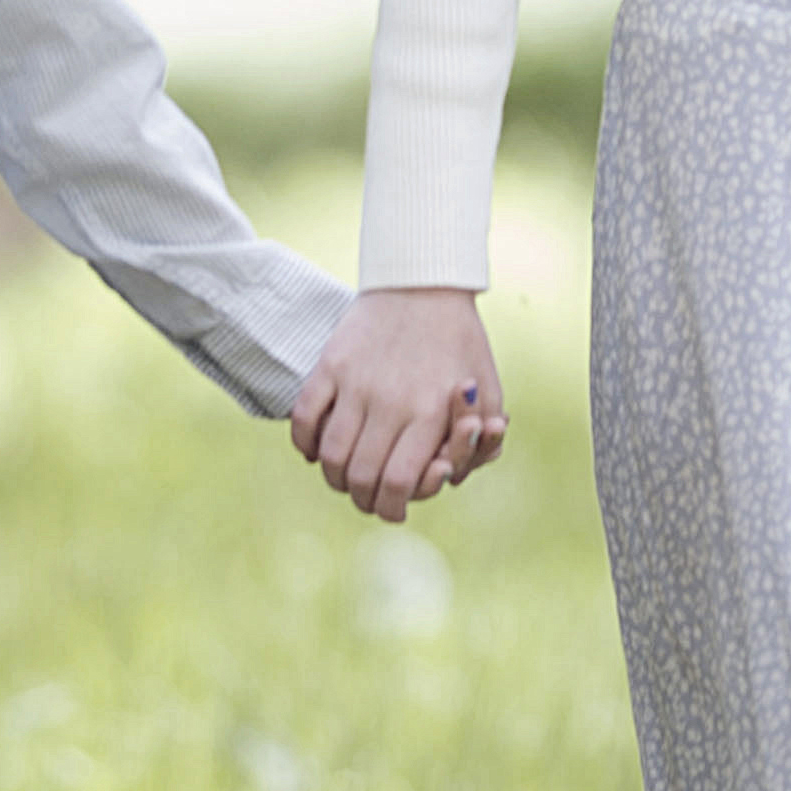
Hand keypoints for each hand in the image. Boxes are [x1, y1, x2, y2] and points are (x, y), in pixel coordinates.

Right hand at [291, 289, 508, 523]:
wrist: (424, 281)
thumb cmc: (461, 343)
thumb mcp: (487, 390)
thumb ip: (478, 442)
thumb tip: (450, 476)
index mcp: (431, 411)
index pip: (401, 482)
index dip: (394, 507)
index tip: (395, 510)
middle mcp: (390, 400)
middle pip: (362, 477)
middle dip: (365, 500)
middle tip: (370, 498)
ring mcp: (355, 382)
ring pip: (331, 456)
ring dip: (335, 479)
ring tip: (346, 478)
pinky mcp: (330, 364)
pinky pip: (303, 417)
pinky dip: (306, 444)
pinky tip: (318, 451)